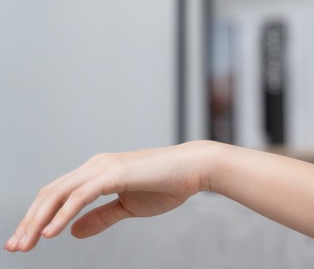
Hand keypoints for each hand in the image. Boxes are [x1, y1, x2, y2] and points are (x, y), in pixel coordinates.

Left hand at [4, 141, 210, 251]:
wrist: (196, 169)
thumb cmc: (168, 185)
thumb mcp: (129, 207)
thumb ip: (101, 217)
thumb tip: (73, 233)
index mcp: (98, 171)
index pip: (56, 194)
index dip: (36, 217)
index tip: (24, 241)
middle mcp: (95, 165)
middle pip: (49, 193)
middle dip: (29, 221)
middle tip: (14, 247)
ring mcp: (103, 167)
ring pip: (58, 194)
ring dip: (38, 221)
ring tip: (26, 244)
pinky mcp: (114, 174)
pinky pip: (80, 196)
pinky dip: (62, 215)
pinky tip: (50, 233)